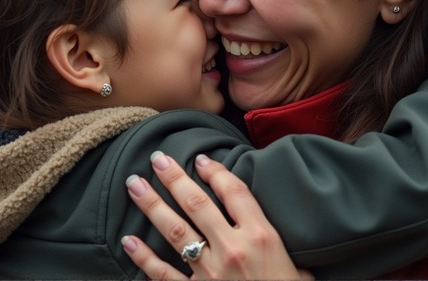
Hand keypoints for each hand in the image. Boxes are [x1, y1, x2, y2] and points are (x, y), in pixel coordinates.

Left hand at [122, 152, 311, 279]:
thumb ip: (274, 241)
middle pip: (197, 204)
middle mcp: (233, 250)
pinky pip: (163, 274)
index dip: (215, 171)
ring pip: (176, 231)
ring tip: (134, 184)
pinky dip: (144, 257)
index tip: (199, 159)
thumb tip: (257, 220)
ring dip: (152, 205)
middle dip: (174, 178)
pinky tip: (129, 240)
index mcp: (261, 237)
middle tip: (157, 158)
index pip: (234, 192)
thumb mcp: (299, 265)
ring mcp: (211, 273)